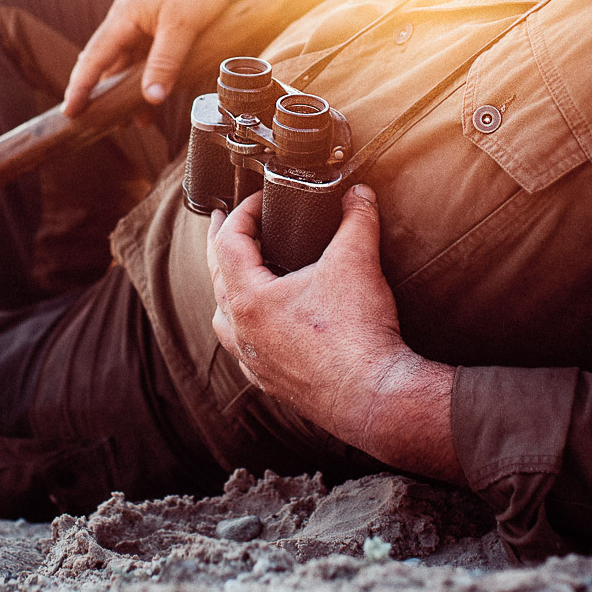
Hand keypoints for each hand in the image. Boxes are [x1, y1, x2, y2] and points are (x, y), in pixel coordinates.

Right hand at [63, 0, 240, 115]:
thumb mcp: (182, 25)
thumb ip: (165, 62)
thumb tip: (150, 99)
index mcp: (124, 17)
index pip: (94, 58)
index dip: (80, 86)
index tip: (70, 111)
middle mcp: (128, 20)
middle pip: (107, 62)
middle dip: (100, 93)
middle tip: (96, 122)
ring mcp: (144, 21)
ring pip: (129, 62)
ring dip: (129, 90)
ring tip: (133, 121)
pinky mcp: (161, 23)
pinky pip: (147, 56)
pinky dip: (148, 77)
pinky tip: (156, 95)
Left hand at [206, 185, 462, 481]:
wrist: (374, 397)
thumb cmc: (358, 334)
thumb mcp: (357, 262)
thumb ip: (357, 220)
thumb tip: (359, 193)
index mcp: (250, 299)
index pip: (228, 243)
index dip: (241, 213)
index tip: (258, 200)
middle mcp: (243, 331)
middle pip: (217, 278)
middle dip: (221, 245)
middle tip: (224, 222)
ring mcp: (255, 361)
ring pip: (224, 320)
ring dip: (227, 293)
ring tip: (238, 276)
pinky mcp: (273, 383)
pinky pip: (246, 353)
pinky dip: (247, 332)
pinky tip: (262, 329)